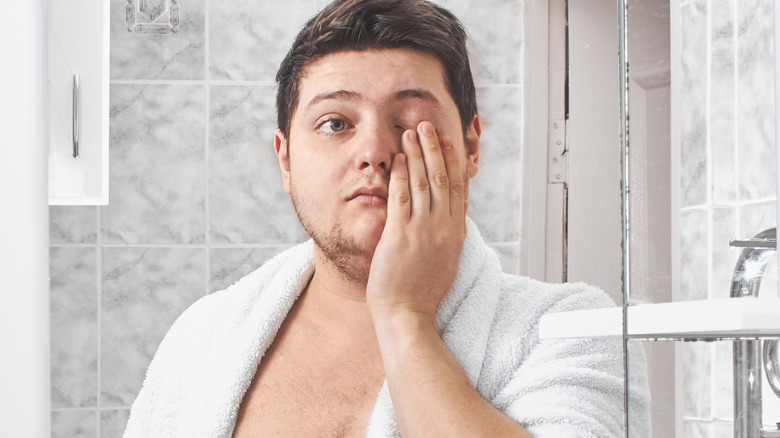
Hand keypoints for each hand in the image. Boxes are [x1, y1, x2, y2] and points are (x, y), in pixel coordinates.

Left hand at [366, 121, 466, 322]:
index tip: (450, 142)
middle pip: (443, 179)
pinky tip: (399, 159)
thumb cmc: (423, 292)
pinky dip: (402, 175)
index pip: (459, 189)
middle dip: (436, 148)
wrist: (408, 314)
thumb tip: (452, 218)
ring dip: (418, 154)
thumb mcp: (447, 261)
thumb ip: (449, 236)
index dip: (454, 162)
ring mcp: (423, 230)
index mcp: (456, 233)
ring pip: (424, 183)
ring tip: (411, 132)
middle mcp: (443, 228)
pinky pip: (402, 197)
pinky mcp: (402, 235)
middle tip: (429, 125)